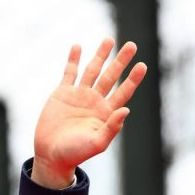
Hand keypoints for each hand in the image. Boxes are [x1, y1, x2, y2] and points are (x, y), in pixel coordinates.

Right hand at [32, 37, 146, 188]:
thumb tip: (126, 109)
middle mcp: (95, 102)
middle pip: (111, 77)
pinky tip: (78, 47)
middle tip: (132, 45)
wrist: (52, 155)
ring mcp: (79, 96)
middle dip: (121, 61)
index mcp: (106, 114)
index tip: (142, 66)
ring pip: (92, 70)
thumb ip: (112, 127)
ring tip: (109, 40)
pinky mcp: (62, 93)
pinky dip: (73, 60)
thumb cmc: (76, 153)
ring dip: (100, 55)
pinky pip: (70, 73)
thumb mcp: (97, 143)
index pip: (123, 93)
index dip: (133, 79)